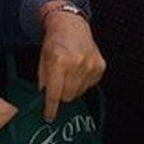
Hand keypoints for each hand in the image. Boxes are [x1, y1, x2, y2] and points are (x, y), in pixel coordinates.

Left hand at [38, 0, 105, 121]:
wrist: (71, 25)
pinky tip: (79, 70)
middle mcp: (76, 64)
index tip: (49, 118)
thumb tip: (46, 97)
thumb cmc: (54, 42)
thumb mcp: (42, 58)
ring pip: (79, 92)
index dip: (51, 107)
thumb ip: (43, 78)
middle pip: (68, 96)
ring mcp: (91, 65)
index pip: (55, 92)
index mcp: (58, 60)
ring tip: (69, 74)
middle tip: (59, 85)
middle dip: (61, 94)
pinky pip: (89, 85)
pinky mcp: (100, 67)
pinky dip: (82, 82)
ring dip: (72, 88)